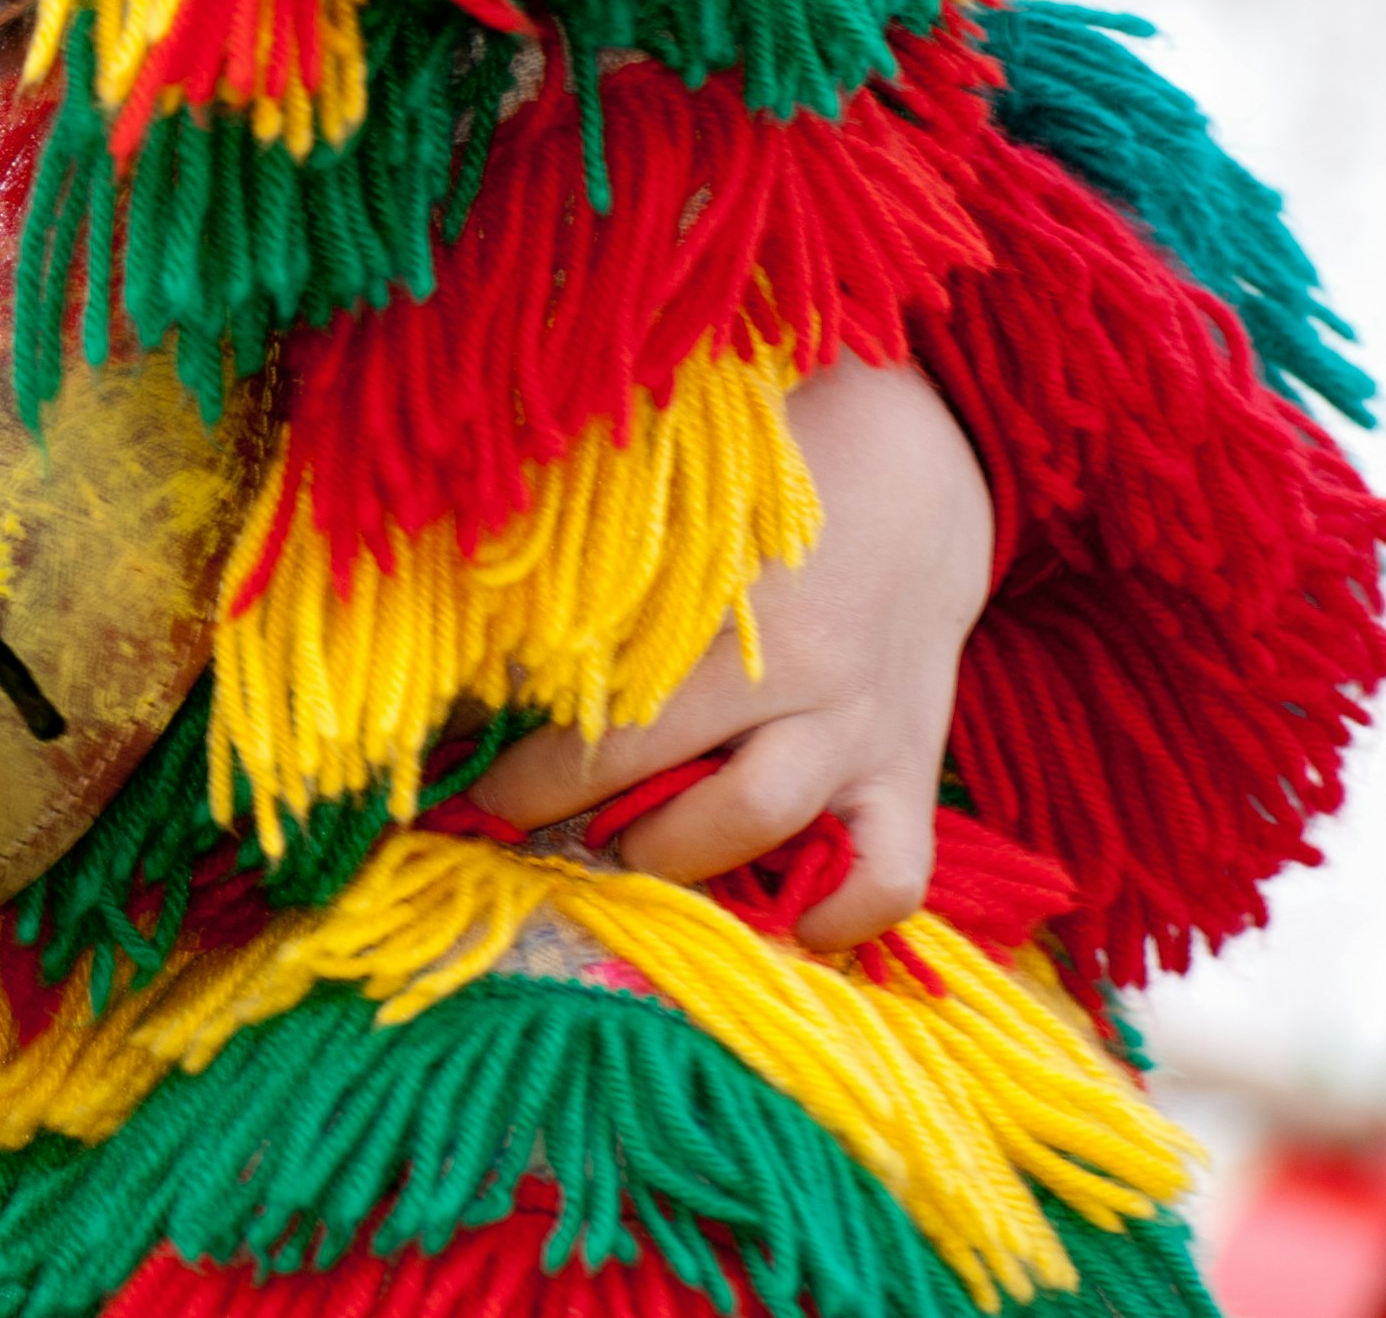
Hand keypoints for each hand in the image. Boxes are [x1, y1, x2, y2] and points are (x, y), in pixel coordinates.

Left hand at [468, 355, 993, 948]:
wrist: (922, 466)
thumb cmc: (762, 480)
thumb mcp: (677, 505)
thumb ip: (598, 573)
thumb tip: (472, 644)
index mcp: (724, 600)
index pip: (604, 709)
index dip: (523, 767)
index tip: (463, 785)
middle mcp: (798, 672)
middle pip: (667, 776)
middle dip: (577, 816)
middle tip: (523, 826)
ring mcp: (863, 727)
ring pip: (764, 825)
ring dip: (680, 858)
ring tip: (627, 853)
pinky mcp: (912, 768)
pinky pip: (890, 878)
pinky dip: (837, 917)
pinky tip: (778, 919)